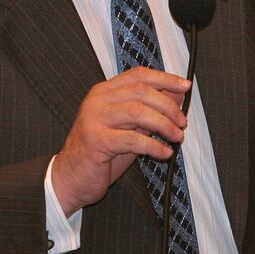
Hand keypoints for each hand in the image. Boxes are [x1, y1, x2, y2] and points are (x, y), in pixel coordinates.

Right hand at [51, 67, 189, 215]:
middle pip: (141, 91)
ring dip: (163, 124)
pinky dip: (153, 145)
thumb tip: (175, 96)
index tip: (184, 86)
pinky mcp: (96, 141)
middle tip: (182, 121)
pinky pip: (132, 139)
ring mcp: (94, 119)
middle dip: (168, 105)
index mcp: (104, 92)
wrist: (70, 178)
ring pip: (137, 111)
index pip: (138, 75)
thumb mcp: (128, 127)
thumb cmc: (101, 153)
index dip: (164, 79)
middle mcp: (97, 101)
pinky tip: (164, 152)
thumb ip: (148, 111)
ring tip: (176, 136)